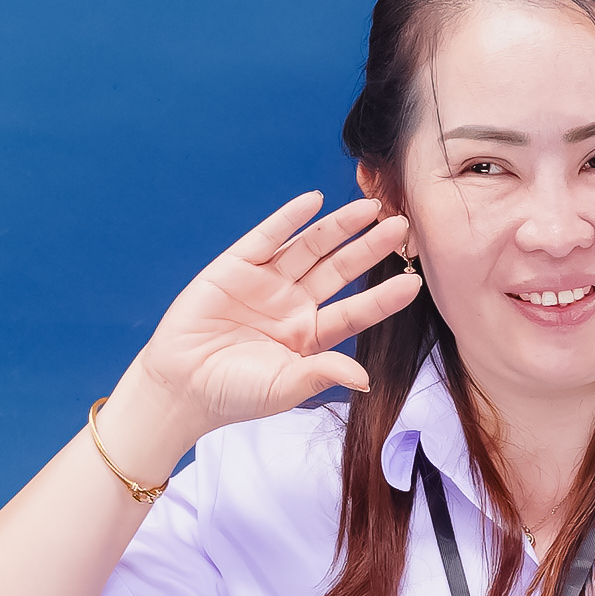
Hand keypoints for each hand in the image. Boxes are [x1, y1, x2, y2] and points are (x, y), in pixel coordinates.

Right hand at [105, 192, 422, 467]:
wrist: (180, 386)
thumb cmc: (234, 393)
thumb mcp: (284, 387)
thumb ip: (323, 374)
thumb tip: (366, 379)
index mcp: (310, 336)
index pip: (355, 311)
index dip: (383, 297)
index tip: (414, 283)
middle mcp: (293, 305)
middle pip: (340, 271)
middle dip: (370, 249)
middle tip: (402, 227)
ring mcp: (266, 283)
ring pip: (310, 249)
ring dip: (339, 227)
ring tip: (370, 208)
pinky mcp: (236, 267)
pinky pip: (267, 238)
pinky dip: (289, 218)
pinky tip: (313, 202)